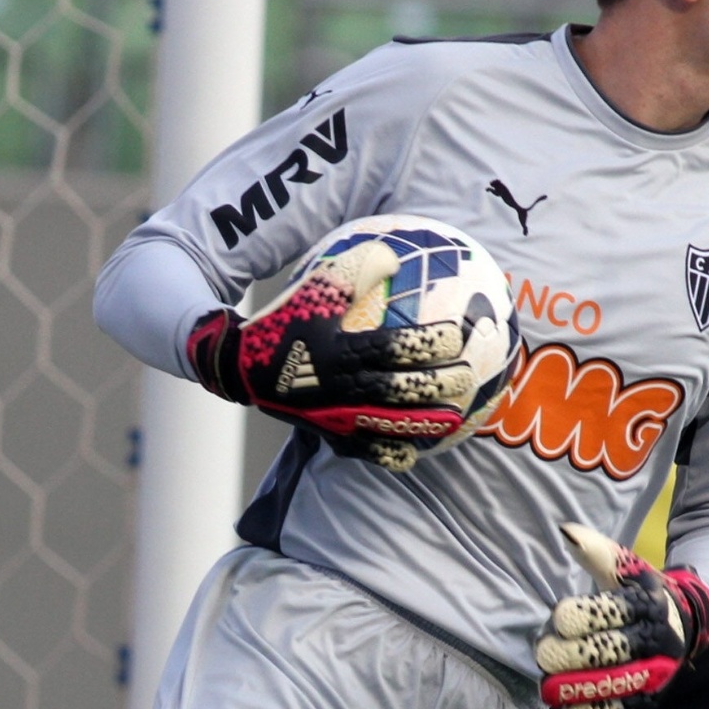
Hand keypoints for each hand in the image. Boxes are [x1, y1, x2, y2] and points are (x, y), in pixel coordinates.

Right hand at [186, 238, 478, 469]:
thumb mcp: (317, 287)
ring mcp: (334, 414)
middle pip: (397, 389)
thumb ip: (358, 270)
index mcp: (339, 349)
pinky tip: (413, 452)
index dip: (426, 343)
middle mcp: (339, 386)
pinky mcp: (327, 433)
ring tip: (454, 420)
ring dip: (421, 423)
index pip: (392, 347)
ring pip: (386, 424)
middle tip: (467, 377)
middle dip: (435, 384)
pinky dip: (388, 453)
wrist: (241, 364)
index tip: (457, 336)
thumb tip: (397, 254)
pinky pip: (363, 450)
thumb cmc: (287, 319)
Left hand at [536, 523, 708, 708]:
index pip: (613, 611)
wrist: (683, 622)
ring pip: (615, 686)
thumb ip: (596, 552)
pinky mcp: (649, 700)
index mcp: (648, 604)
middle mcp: (657, 640)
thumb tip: (565, 531)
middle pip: (610, 651)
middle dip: (570, 654)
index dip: (581, 616)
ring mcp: (656, 673)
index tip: (558, 617)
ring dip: (577, 689)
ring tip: (548, 688)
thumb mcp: (625, 567)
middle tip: (543, 652)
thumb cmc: (639, 592)